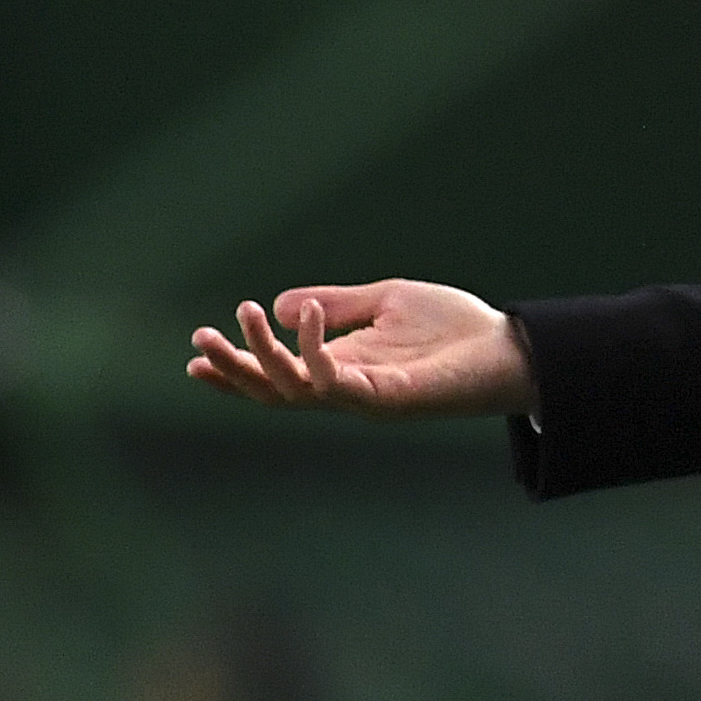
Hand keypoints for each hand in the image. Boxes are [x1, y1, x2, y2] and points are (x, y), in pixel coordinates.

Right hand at [185, 280, 538, 420]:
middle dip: (233, 370)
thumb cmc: (453, 328)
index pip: (277, 378)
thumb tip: (285, 303)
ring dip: (264, 356)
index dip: (235, 370)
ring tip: (247, 313)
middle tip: (200, 340)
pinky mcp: (388, 397)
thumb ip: (338, 305)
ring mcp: (364, 398)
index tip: (193, 356)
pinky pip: (337, 381)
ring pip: (296, 390)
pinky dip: (315, 349)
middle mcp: (346, 389)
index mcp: (342, 368)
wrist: (508, 348)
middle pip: (273, 392)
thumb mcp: (385, 302)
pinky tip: (305, 316)